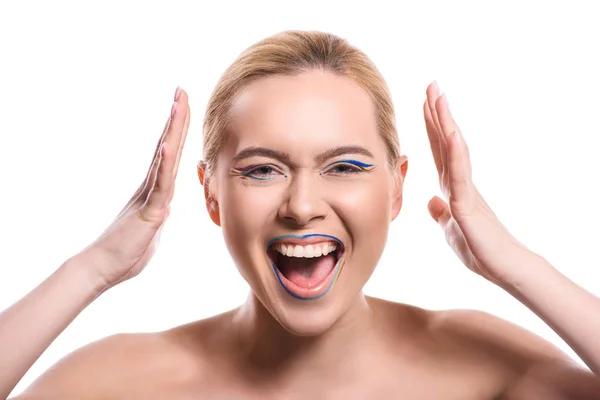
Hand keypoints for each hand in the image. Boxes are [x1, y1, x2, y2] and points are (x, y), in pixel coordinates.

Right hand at [79, 87, 189, 290]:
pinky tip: (169, 145)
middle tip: (181, 91)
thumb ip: (158, 216)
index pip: (169, 154)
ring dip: (173, 130)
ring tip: (178, 104)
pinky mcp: (150, 210)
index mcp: (155, 190)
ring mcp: (150, 195)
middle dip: (177, 118)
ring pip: (166, 158)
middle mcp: (152, 186)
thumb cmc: (126, 253)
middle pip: (168, 146)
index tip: (182, 106)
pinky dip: (165, 164)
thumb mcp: (151, 230)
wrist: (103, 268)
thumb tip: (162, 211)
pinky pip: (160, 185)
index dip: (176, 130)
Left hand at [423, 82, 530, 283]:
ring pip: (453, 150)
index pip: (439, 151)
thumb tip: (431, 201)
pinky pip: (460, 174)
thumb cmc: (481, 250)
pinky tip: (451, 132)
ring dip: (445, 122)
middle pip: (445, 142)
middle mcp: (458, 182)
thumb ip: (441, 212)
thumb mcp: (450, 228)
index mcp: (452, 187)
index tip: (424, 103)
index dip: (431, 127)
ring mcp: (465, 190)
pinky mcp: (468, 203)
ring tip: (438, 96)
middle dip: (436, 114)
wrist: (504, 269)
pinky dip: (456, 152)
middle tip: (431, 85)